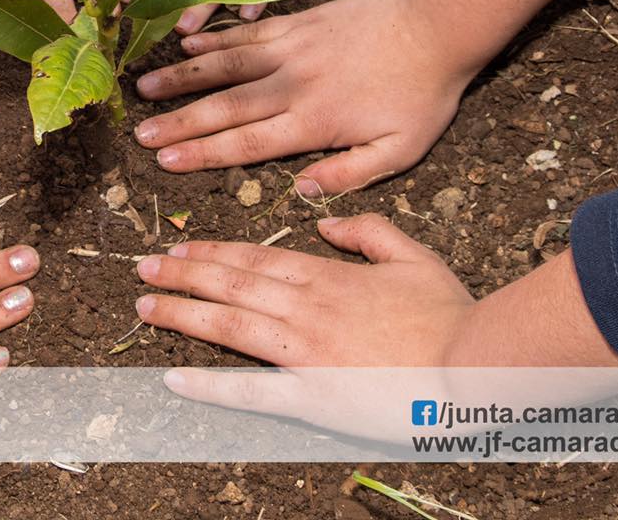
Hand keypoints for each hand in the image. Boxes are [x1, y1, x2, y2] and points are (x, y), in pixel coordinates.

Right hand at [133, 0, 470, 194]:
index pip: (246, 144)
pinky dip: (214, 38)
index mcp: (313, 122)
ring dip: (183, 77)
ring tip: (145, 88)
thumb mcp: (401, 151)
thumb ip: (349, 175)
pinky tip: (187, 43)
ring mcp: (291, 49)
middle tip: (140, 135)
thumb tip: (302, 191)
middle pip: (224, 106)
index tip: (165, 162)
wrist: (438, 27)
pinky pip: (246, 32)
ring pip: (226, 64)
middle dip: (179, 122)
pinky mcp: (297, 23)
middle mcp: (292, 85)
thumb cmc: (423, 95)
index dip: (202, 154)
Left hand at [135, 214, 617, 431]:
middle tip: (143, 268)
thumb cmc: (451, 317)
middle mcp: (306, 308)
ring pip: (227, 324)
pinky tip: (175, 378)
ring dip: (181, 312)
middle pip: (230, 284)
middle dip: (182, 274)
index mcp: (328, 276)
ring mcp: (304, 352)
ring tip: (144, 304)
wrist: (474, 370)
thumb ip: (368, 231)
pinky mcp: (311, 397)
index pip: (255, 258)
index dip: (213, 252)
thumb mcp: (415, 256)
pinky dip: (209, 385)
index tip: (180, 247)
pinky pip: (250, 391)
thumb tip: (324, 220)